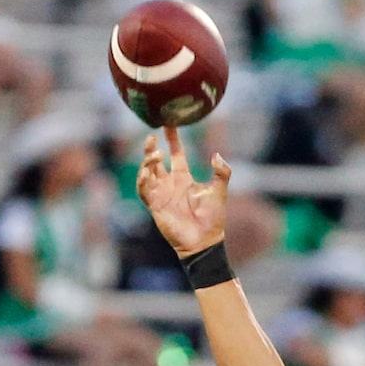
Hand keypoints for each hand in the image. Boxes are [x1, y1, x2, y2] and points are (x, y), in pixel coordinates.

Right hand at [136, 126, 230, 258]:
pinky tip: (147, 172)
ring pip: (146, 172)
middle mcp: (170, 184)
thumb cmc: (213, 218)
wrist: (204, 241)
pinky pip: (143, 190)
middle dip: (151, 148)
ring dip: (147, 162)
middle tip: (152, 137)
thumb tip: (217, 155)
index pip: (176, 154)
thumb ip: (222, 172)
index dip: (173, 139)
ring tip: (155, 154)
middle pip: (155, 161)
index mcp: (184, 178)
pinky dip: (142, 180)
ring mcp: (161, 194)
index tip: (169, 125)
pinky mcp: (155, 206)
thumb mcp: (219, 191)